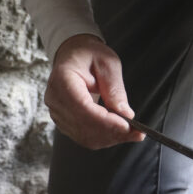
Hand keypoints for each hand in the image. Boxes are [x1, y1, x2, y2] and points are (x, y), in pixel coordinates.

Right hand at [44, 34, 142, 149]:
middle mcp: (55, 99)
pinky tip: (118, 133)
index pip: (82, 107)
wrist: (73, 55)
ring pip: (84, 136)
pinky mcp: (63, 121)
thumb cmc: (88, 55)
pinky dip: (103, 138)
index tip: (127, 126)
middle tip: (137, 133)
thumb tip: (125, 114)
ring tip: (132, 134)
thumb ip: (115, 88)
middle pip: (83, 125)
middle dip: (112, 132)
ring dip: (110, 138)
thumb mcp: (107, 63)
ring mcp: (57, 112)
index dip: (105, 120)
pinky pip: (83, 136)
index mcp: (62, 79)